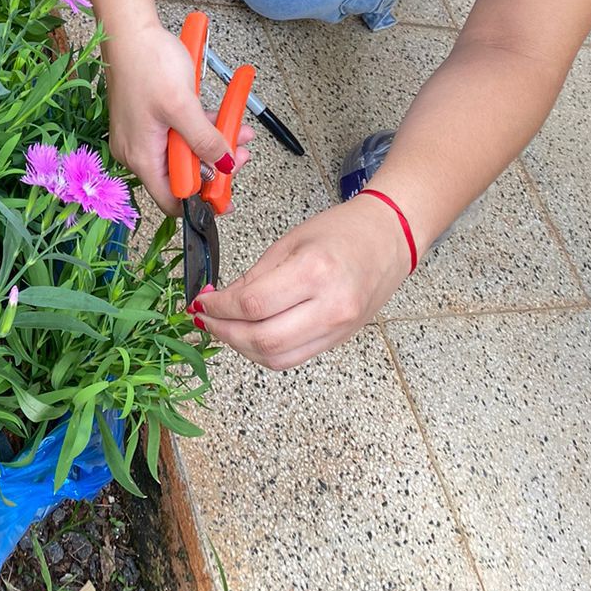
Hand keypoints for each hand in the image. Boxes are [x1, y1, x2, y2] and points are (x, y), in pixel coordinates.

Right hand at [103, 20, 254, 215]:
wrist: (128, 29)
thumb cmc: (149, 64)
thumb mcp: (184, 106)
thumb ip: (205, 141)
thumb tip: (224, 167)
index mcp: (141, 156)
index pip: (172, 199)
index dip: (202, 202)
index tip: (228, 195)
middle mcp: (136, 151)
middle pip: (180, 176)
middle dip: (214, 166)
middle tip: (241, 154)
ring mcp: (141, 133)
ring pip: (182, 152)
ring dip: (212, 144)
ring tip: (241, 132)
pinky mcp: (147, 117)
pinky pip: (176, 133)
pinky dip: (200, 128)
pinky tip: (222, 117)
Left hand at [192, 198, 410, 368]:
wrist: (389, 239)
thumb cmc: (341, 232)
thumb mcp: (290, 242)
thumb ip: (254, 276)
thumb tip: (220, 301)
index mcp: (314, 272)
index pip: (253, 304)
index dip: (219, 308)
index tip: (201, 302)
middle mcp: (329, 306)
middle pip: (263, 339)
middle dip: (225, 333)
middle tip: (206, 319)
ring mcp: (338, 328)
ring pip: (277, 357)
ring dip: (242, 348)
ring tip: (224, 328)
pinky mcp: (339, 340)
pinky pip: (294, 358)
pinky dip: (265, 352)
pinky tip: (250, 335)